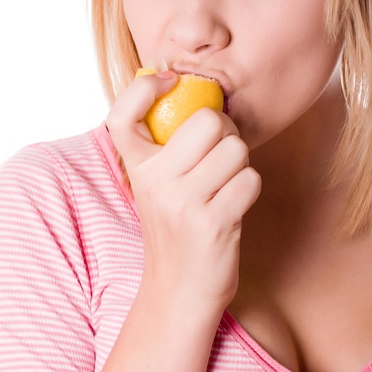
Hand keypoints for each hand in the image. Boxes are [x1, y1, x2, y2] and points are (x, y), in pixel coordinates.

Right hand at [106, 71, 260, 314]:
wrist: (178, 291)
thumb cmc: (175, 230)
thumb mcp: (157, 188)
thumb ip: (168, 149)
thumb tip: (193, 95)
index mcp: (136, 168)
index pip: (122, 115)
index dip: (143, 88)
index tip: (168, 80)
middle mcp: (154, 181)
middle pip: (209, 121)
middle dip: (226, 132)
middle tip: (220, 153)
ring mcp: (183, 202)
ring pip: (236, 149)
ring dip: (240, 165)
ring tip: (225, 185)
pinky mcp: (214, 223)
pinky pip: (250, 179)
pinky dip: (249, 189)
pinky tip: (233, 206)